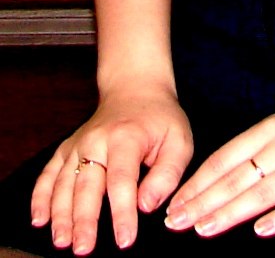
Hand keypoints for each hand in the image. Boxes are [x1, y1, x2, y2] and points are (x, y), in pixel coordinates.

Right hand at [31, 83, 192, 253]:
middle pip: (87, 185)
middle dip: (84, 220)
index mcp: (126, 137)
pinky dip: (41, 197)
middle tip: (83, 249)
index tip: (125, 240)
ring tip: (62, 241)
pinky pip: (49, 173)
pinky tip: (39, 220)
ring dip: (60, 214)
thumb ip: (167, 174)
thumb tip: (147, 206)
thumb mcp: (179, 140)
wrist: (136, 88)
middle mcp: (97, 140)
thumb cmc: (160, 119)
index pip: (122, 180)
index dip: (122, 212)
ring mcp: (78, 143)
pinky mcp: (67, 148)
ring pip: (64, 182)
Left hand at [164, 82, 274, 238]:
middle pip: (237, 177)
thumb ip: (273, 143)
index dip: (199, 182)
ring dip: (229, 212)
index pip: (227, 156)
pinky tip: (262, 231)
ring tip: (203, 230)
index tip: (176, 202)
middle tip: (174, 223)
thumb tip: (241, 169)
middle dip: (203, 201)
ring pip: (263, 192)